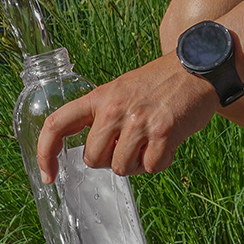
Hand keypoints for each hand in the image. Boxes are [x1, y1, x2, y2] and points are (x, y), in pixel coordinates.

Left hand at [36, 56, 220, 181]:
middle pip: (92, 159)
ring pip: (121, 168)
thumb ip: (103, 116)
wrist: (199, 67)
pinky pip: (151, 167)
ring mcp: (139, 121)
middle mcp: (114, 109)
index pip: (57, 124)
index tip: (48, 176)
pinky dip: (159, 162)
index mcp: (100, 97)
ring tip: (150, 142)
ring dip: (136, 163)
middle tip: (129, 145)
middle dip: (109, 160)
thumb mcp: (121, 90)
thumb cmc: (160, 83)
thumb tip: (92, 152)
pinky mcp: (164, 132)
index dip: (45, 153)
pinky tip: (167, 144)